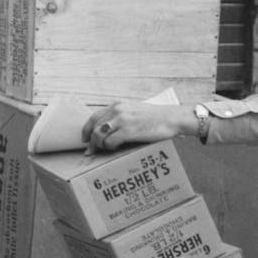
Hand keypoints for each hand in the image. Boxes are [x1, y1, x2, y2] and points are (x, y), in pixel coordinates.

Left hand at [82, 101, 198, 154]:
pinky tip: (116, 149)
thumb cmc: (156, 118)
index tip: (85, 139)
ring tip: (105, 150)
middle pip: (94, 127)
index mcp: (118, 105)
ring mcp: (122, 120)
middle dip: (91, 142)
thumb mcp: (135, 111)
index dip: (86, 129)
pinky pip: (110, 142)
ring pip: (99, 135)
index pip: (94, 117)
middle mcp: (117, 110)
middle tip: (91, 152)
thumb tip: (110, 129)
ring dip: (100, 146)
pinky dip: (110, 148)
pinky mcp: (128, 131)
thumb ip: (122, 116)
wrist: (172, 119)